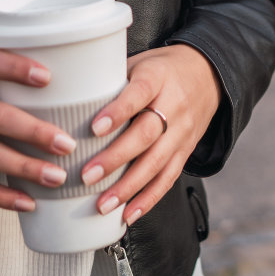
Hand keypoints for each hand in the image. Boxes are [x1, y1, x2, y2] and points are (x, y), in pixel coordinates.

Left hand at [79, 45, 220, 225]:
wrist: (207, 75)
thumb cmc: (161, 69)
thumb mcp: (139, 62)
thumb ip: (110, 80)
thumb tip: (66, 97)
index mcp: (157, 77)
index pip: (138, 93)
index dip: (118, 111)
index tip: (94, 128)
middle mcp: (173, 105)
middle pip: (147, 134)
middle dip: (116, 159)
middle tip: (87, 176)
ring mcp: (182, 131)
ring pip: (157, 162)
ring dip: (129, 187)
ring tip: (102, 204)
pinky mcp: (186, 151)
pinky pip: (169, 178)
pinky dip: (148, 199)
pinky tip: (128, 213)